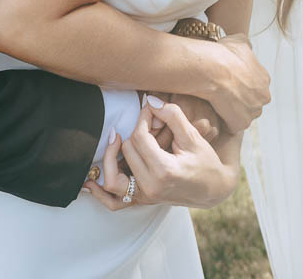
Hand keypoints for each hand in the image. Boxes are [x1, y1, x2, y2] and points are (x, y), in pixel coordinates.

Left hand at [85, 101, 237, 210]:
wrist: (214, 188)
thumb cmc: (205, 161)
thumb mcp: (192, 136)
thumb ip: (172, 115)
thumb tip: (150, 100)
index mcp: (164, 171)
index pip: (140, 138)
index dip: (143, 118)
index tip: (150, 109)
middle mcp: (151, 187)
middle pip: (127, 151)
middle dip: (134, 131)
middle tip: (145, 121)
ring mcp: (145, 197)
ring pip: (113, 180)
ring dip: (110, 158)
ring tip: (112, 140)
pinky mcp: (143, 200)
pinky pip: (114, 202)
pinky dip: (100, 193)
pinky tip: (89, 181)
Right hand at [204, 33, 270, 133]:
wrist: (213, 70)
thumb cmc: (224, 54)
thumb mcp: (239, 41)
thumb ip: (246, 45)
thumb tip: (248, 47)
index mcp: (264, 78)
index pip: (254, 85)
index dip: (241, 84)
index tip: (229, 81)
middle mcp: (263, 97)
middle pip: (252, 101)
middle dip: (240, 99)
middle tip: (222, 92)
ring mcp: (253, 112)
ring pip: (243, 114)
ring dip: (232, 110)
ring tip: (216, 102)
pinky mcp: (241, 124)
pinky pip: (232, 125)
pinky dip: (224, 120)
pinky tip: (214, 111)